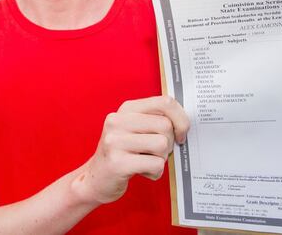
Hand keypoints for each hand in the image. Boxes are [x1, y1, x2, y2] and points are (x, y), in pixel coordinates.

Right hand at [73, 96, 189, 203]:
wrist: (96, 179)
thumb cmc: (123, 154)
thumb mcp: (135, 129)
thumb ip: (155, 120)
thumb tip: (185, 121)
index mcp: (126, 109)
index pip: (165, 102)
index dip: (181, 118)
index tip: (180, 133)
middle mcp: (117, 121)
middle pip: (166, 125)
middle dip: (169, 143)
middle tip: (157, 152)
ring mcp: (115, 141)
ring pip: (162, 144)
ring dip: (161, 159)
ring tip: (147, 161)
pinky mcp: (117, 163)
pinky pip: (155, 164)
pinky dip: (155, 172)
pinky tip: (142, 172)